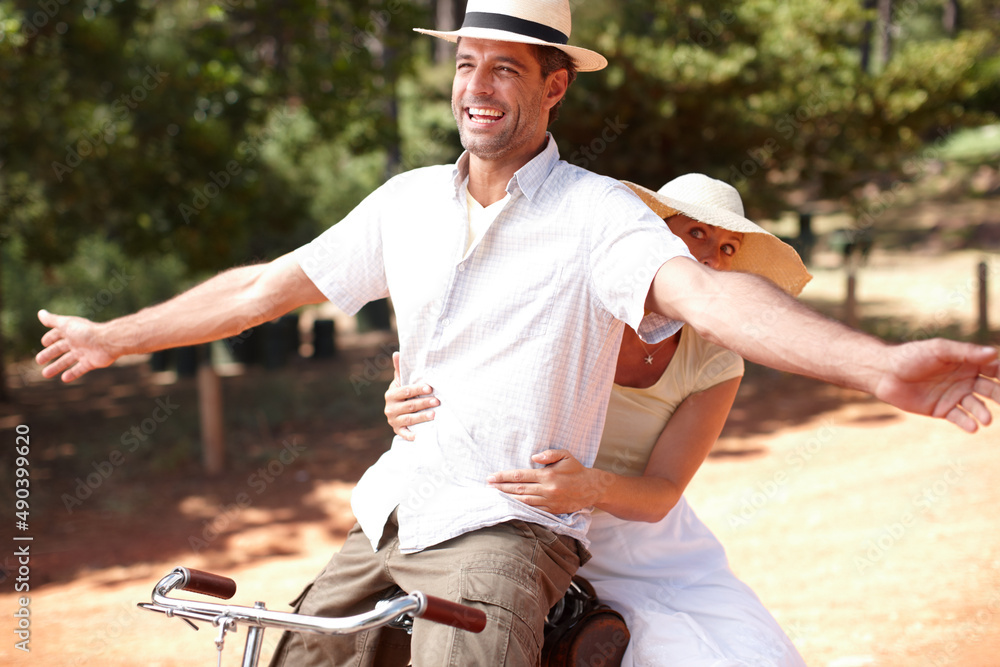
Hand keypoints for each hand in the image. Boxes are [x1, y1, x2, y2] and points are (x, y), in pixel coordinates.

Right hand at [35, 310, 116, 382]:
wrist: (107, 342)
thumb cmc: (86, 331)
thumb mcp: (66, 325)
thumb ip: (52, 320)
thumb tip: (40, 313)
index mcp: (71, 331)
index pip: (58, 334)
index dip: (51, 338)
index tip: (44, 343)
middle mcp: (77, 342)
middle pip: (60, 349)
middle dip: (49, 354)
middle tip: (38, 361)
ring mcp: (84, 352)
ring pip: (67, 361)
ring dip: (57, 367)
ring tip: (45, 374)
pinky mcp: (91, 362)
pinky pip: (80, 369)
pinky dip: (72, 374)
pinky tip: (64, 379)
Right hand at [384, 351, 437, 440]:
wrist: (397, 413)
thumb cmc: (403, 394)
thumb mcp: (400, 382)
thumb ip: (400, 370)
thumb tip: (397, 353)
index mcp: (391, 394)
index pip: (405, 391)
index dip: (417, 389)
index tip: (430, 388)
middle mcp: (390, 408)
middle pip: (409, 405)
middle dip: (423, 403)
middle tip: (437, 401)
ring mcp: (393, 421)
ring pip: (409, 419)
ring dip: (422, 417)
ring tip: (434, 414)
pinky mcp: (397, 431)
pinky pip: (405, 434)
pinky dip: (411, 436)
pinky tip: (420, 435)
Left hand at [487, 449, 606, 514]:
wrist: (592, 488)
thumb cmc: (576, 469)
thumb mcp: (566, 455)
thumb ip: (549, 454)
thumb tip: (533, 457)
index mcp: (548, 475)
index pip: (520, 476)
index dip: (504, 476)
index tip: (491, 477)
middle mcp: (547, 489)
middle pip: (518, 489)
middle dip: (501, 488)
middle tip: (487, 487)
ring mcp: (549, 501)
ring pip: (523, 501)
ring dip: (507, 499)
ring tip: (494, 497)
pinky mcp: (552, 511)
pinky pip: (533, 511)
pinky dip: (520, 509)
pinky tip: (510, 507)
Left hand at [876, 340, 999, 432]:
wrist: (885, 373)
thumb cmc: (911, 356)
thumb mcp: (939, 350)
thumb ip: (965, 352)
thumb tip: (994, 352)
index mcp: (968, 362)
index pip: (994, 368)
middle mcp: (965, 379)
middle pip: (990, 388)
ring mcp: (955, 395)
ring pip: (976, 405)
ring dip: (983, 412)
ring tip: (986, 419)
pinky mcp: (942, 409)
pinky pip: (959, 417)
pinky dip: (967, 423)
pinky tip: (973, 427)